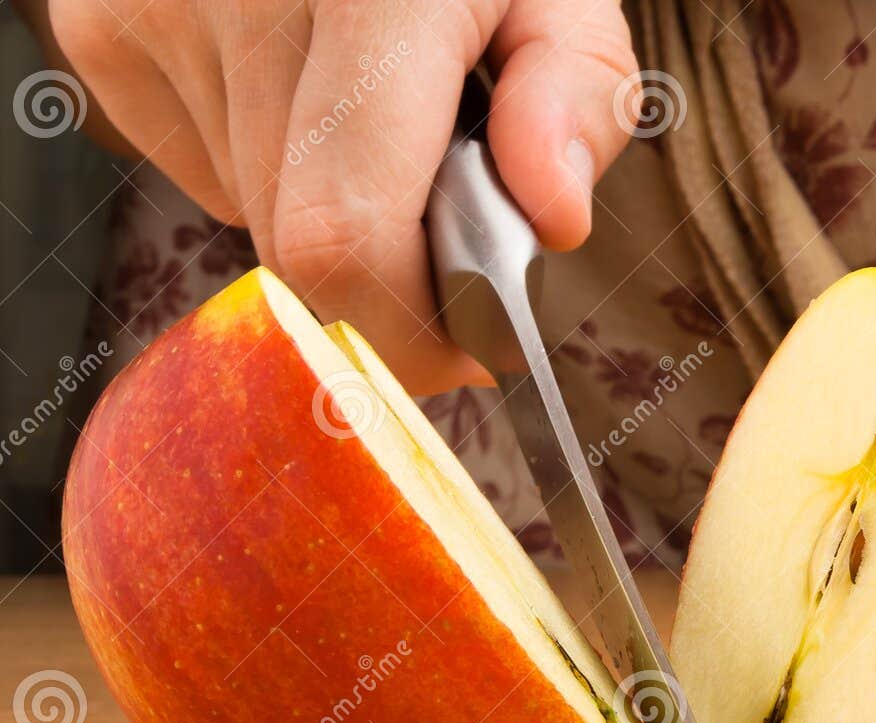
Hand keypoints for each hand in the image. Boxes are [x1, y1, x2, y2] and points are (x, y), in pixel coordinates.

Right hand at [46, 0, 639, 392]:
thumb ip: (580, 98)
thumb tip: (549, 218)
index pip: (346, 240)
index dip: (409, 330)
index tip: (474, 341)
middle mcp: (238, 3)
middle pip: (302, 253)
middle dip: (394, 274)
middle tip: (450, 209)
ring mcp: (148, 16)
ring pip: (257, 223)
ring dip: (335, 214)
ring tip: (378, 119)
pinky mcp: (101, 34)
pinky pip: (207, 176)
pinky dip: (272, 168)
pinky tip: (306, 92)